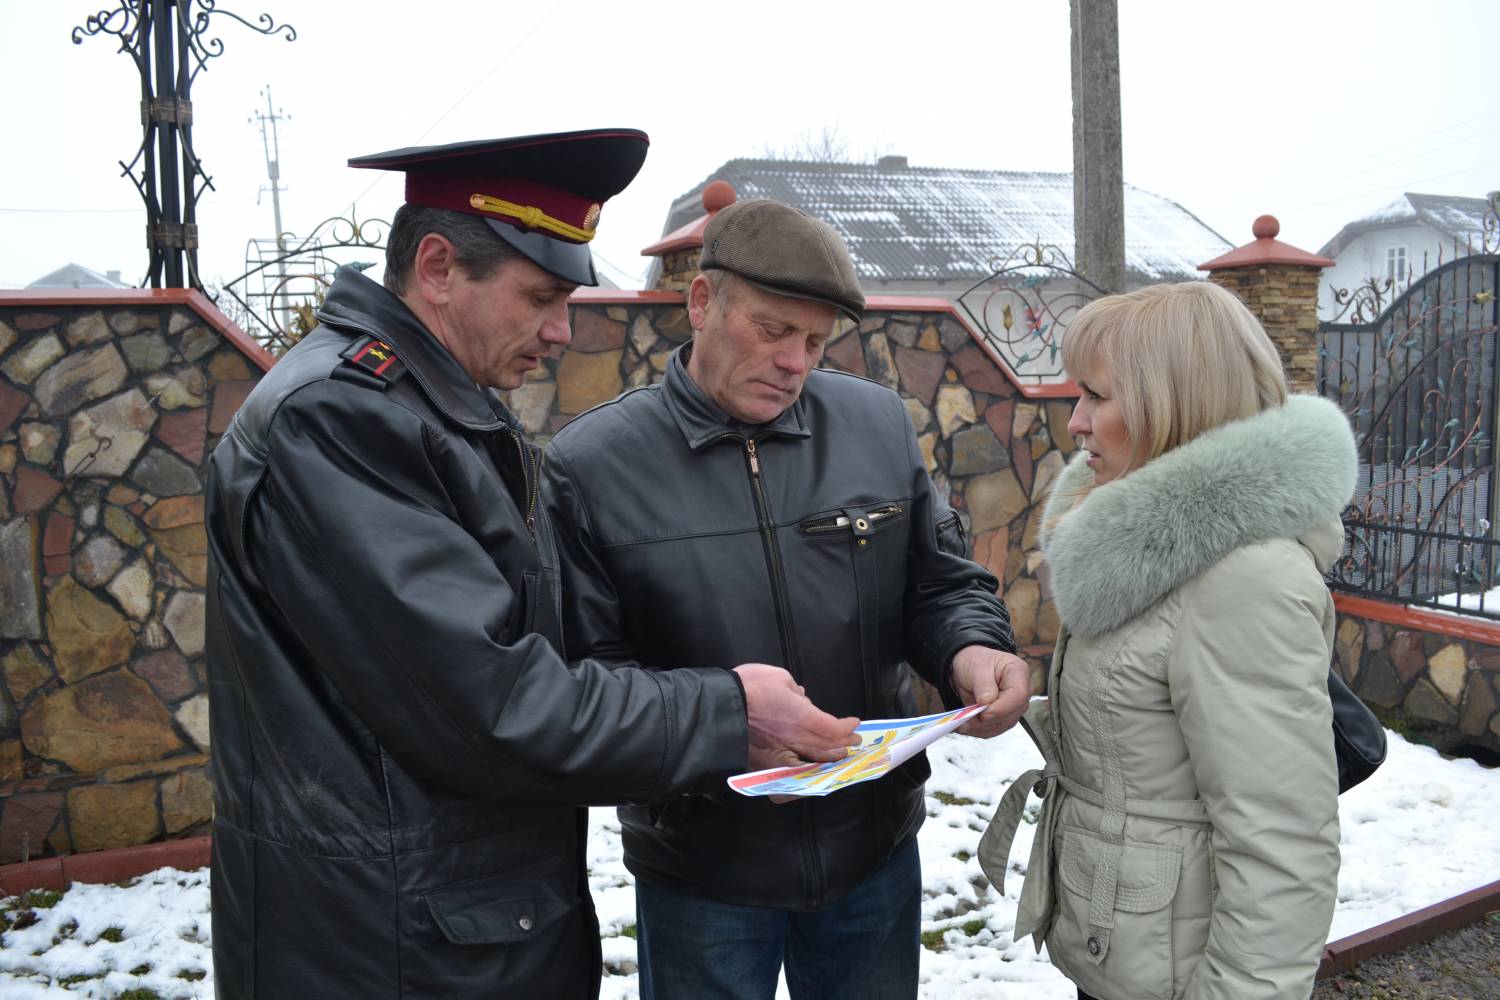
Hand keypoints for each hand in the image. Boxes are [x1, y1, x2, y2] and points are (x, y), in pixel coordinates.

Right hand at [733, 663, 858, 767]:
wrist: (723, 705)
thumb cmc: (751, 686)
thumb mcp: (780, 677)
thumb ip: (796, 690)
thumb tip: (801, 698)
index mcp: (804, 716)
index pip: (833, 727)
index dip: (846, 726)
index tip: (854, 722)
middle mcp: (796, 736)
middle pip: (826, 744)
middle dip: (843, 742)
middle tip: (854, 741)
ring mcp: (782, 747)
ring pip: (812, 755)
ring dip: (829, 755)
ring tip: (840, 753)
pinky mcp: (768, 754)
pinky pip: (794, 761)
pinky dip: (808, 762)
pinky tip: (812, 762)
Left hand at [949, 645, 1031, 737]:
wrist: (968, 668)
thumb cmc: (975, 662)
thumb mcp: (976, 667)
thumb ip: (983, 685)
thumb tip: (986, 703)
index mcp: (1019, 672)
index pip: (1018, 696)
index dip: (1000, 708)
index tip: (981, 712)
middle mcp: (1022, 692)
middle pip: (1010, 715)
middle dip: (986, 720)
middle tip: (964, 719)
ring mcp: (1015, 707)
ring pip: (1001, 725)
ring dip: (979, 727)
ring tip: (961, 722)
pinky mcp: (1005, 718)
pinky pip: (994, 730)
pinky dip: (978, 730)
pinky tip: (965, 725)